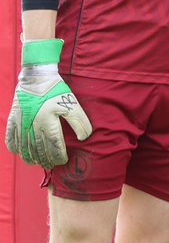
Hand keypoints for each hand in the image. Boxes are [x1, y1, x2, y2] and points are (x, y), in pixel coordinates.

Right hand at [6, 39, 91, 167]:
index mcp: (48, 123)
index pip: (54, 147)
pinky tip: (19, 153)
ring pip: (23, 147)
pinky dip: (13, 148)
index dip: (59, 156)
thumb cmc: (57, 90)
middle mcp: (32, 126)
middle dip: (46, 160)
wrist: (36, 77)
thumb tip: (84, 137)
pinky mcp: (12, 119)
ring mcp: (20, 123)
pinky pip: (10, 138)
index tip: (63, 161)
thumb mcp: (72, 104)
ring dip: (30, 157)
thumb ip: (80, 121)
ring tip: (37, 163)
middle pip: (38, 150)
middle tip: (51, 165)